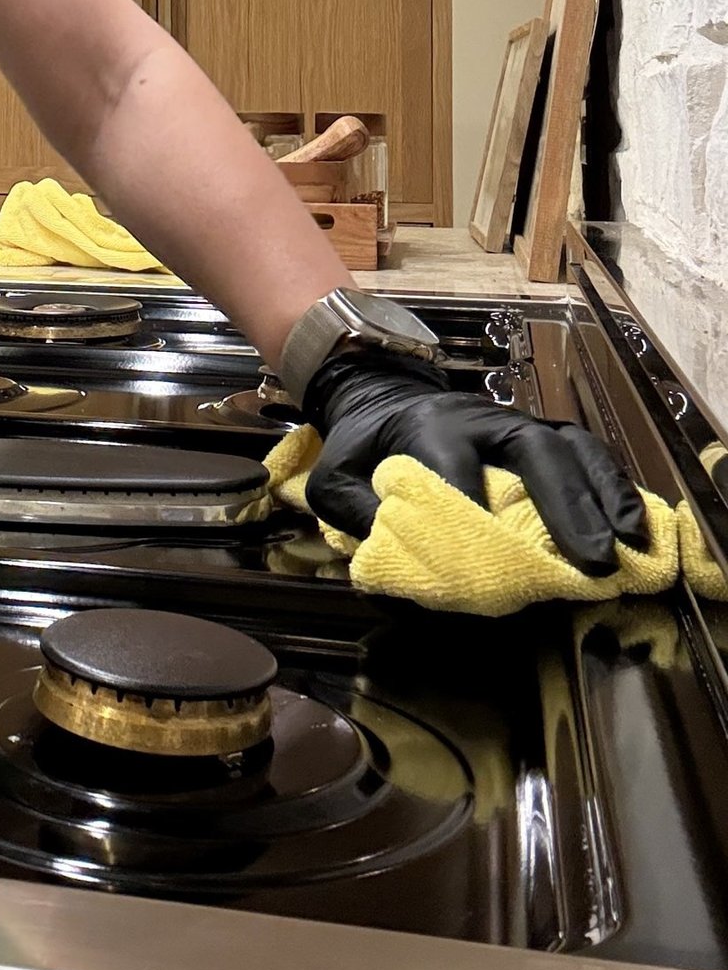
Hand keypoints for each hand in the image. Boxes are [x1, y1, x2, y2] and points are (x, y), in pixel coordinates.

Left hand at [303, 352, 649, 574]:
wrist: (381, 398)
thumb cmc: (362, 447)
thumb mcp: (333, 480)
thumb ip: (357, 519)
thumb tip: (395, 563)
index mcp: (427, 428)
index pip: (456, 473)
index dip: (475, 518)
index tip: (491, 571)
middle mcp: (480, 420)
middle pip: (533, 451)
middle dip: (566, 506)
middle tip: (594, 563)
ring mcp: (515, 424)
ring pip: (569, 448)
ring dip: (604, 495)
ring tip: (630, 546)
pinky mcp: (538, 434)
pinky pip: (584, 454)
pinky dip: (614, 486)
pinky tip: (635, 525)